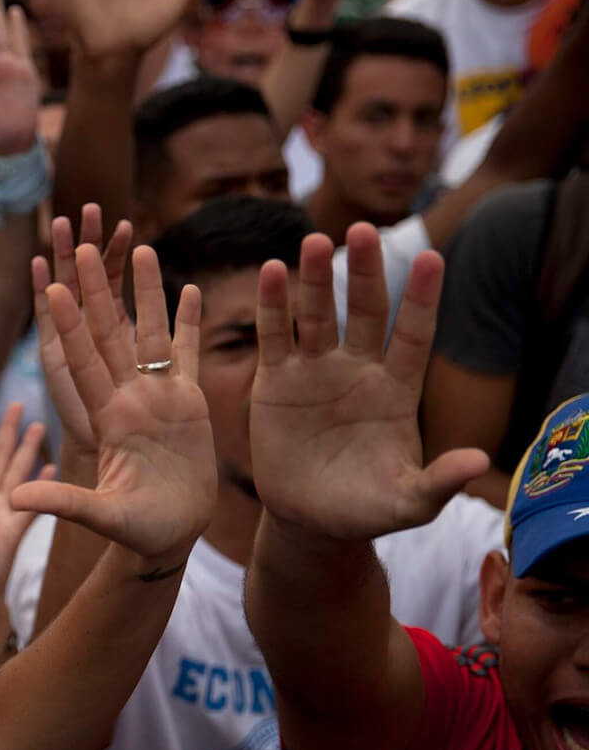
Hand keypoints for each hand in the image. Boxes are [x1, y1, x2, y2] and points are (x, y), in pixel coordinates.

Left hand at [11, 241, 214, 566]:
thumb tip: (14, 501)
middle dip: (99, 291)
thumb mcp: (97, 515)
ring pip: (149, 334)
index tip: (52, 286)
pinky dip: (189, 324)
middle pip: (110, 334)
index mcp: (107, 418)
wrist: (167, 538)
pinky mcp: (189, 403)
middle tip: (86, 243)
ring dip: (144, 293)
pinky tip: (191, 289)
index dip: (68, 325)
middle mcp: (128, 399)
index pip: (82, 361)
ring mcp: (159, 398)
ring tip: (139, 247)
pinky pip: (188, 355)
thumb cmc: (134, 531)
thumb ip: (60, 503)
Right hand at [249, 226, 487, 541]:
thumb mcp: (408, 503)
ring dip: (314, 279)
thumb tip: (479, 462)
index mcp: (395, 391)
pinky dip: (271, 306)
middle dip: (363, 272)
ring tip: (313, 242)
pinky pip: (273, 337)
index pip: (413, 336)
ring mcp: (315, 372)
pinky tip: (271, 272)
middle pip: (363, 312)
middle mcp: (358, 371)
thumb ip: (439, 481)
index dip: (422, 300)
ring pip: (316, 316)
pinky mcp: (274, 382)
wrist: (308, 519)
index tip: (433, 259)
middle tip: (363, 230)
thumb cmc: (365, 510)